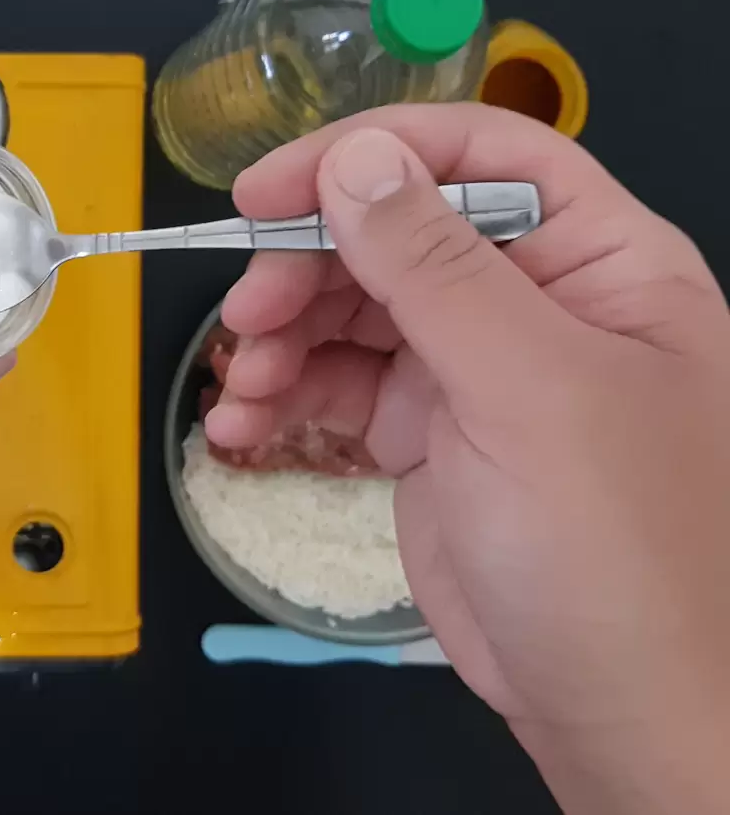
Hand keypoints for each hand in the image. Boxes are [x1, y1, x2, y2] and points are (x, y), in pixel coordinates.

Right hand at [213, 103, 729, 812]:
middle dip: (309, 266)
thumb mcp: (529, 390)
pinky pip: (339, 388)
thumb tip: (355, 159)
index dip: (371, 153)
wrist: (617, 706)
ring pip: (354, 309)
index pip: (481, 154)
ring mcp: (478, 370)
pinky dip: (284, 400)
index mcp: (598, 262)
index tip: (269, 189)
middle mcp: (535, 301)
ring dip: (283, 338)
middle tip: (247, 314)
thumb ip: (436, 265)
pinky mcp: (428, 435)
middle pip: (397, 231)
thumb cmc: (616, 549)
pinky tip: (242, 430)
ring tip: (243, 389)